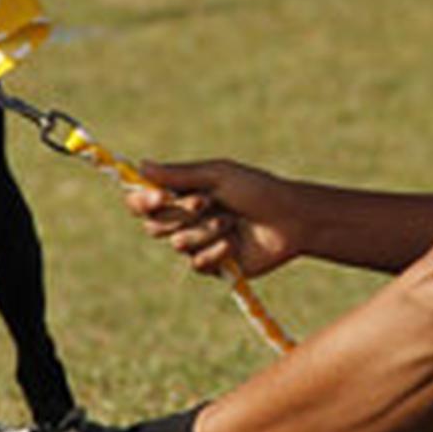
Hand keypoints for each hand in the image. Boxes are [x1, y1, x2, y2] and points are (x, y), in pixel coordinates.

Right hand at [124, 159, 304, 277]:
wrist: (291, 220)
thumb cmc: (257, 190)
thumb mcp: (219, 175)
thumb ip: (179, 175)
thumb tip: (141, 165)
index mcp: (183, 193)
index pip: (143, 201)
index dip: (142, 201)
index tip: (157, 197)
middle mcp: (186, 220)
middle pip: (154, 225)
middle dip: (178, 215)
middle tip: (204, 203)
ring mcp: (198, 244)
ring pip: (178, 244)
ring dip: (205, 230)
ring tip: (231, 221)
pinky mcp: (213, 265)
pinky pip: (197, 263)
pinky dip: (216, 250)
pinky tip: (234, 243)